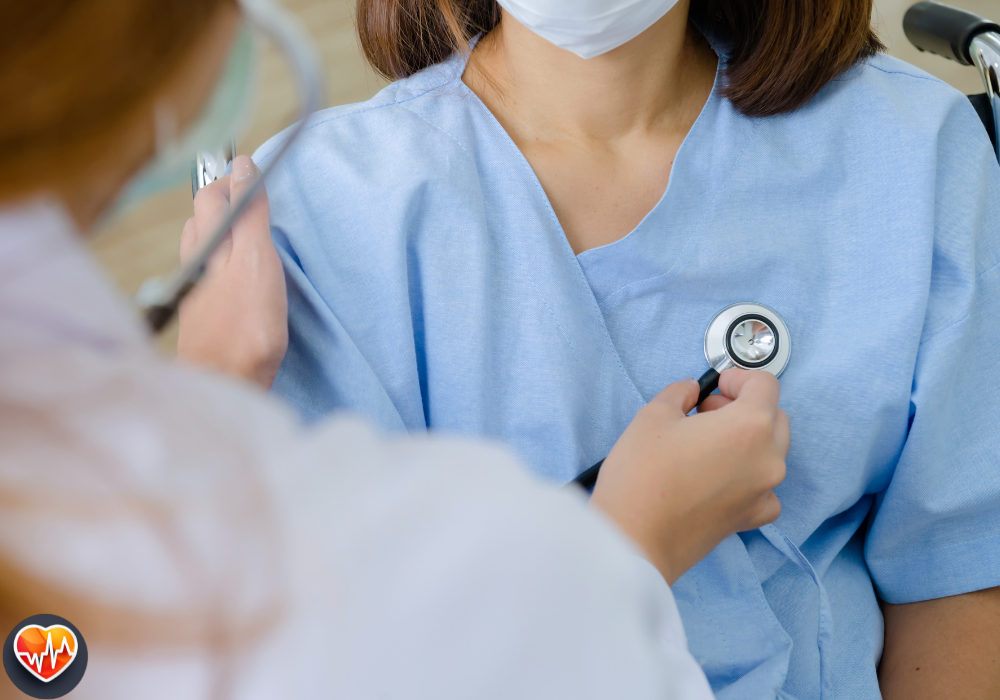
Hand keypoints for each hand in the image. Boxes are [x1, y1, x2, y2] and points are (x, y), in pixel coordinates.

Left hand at [177, 156, 287, 388]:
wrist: (226, 382)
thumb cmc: (247, 326)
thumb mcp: (258, 260)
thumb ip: (251, 213)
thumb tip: (243, 166)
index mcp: (210, 243)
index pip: (212, 195)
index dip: (234, 180)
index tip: (258, 175)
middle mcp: (196, 262)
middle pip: (203, 218)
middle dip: (224, 201)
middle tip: (254, 198)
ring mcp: (197, 290)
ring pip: (202, 246)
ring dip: (220, 231)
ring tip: (246, 231)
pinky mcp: (202, 313)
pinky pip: (207, 274)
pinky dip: (222, 262)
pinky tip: (237, 276)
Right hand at [590, 369, 788, 583]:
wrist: (635, 538)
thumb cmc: (642, 478)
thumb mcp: (653, 416)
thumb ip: (680, 393)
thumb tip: (691, 391)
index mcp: (749, 426)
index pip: (765, 385)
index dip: (738, 378)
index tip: (717, 386)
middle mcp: (767, 459)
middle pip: (774, 417)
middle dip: (743, 407)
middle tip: (706, 412)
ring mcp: (764, 491)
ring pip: (771, 451)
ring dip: (746, 439)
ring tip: (706, 444)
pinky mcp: (752, 517)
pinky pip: (765, 487)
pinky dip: (748, 475)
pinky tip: (718, 476)